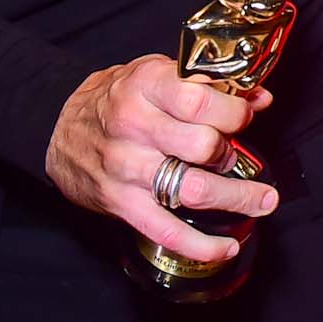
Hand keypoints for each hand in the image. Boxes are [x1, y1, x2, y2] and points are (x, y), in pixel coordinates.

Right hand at [45, 55, 276, 264]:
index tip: (244, 116)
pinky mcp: (121, 202)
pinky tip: (226, 247)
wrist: (60, 126)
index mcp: (146, 85)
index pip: (201, 101)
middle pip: (202, 146)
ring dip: (236, 198)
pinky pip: (166, 231)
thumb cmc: (120, 97)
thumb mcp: (158, 74)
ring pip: (193, 189)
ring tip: (263, 200)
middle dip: (232, 151)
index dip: (234, 112)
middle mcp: (135, 126)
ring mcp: (127, 167)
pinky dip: (201, 245)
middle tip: (236, 153)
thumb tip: (259, 98)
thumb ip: (210, 84)